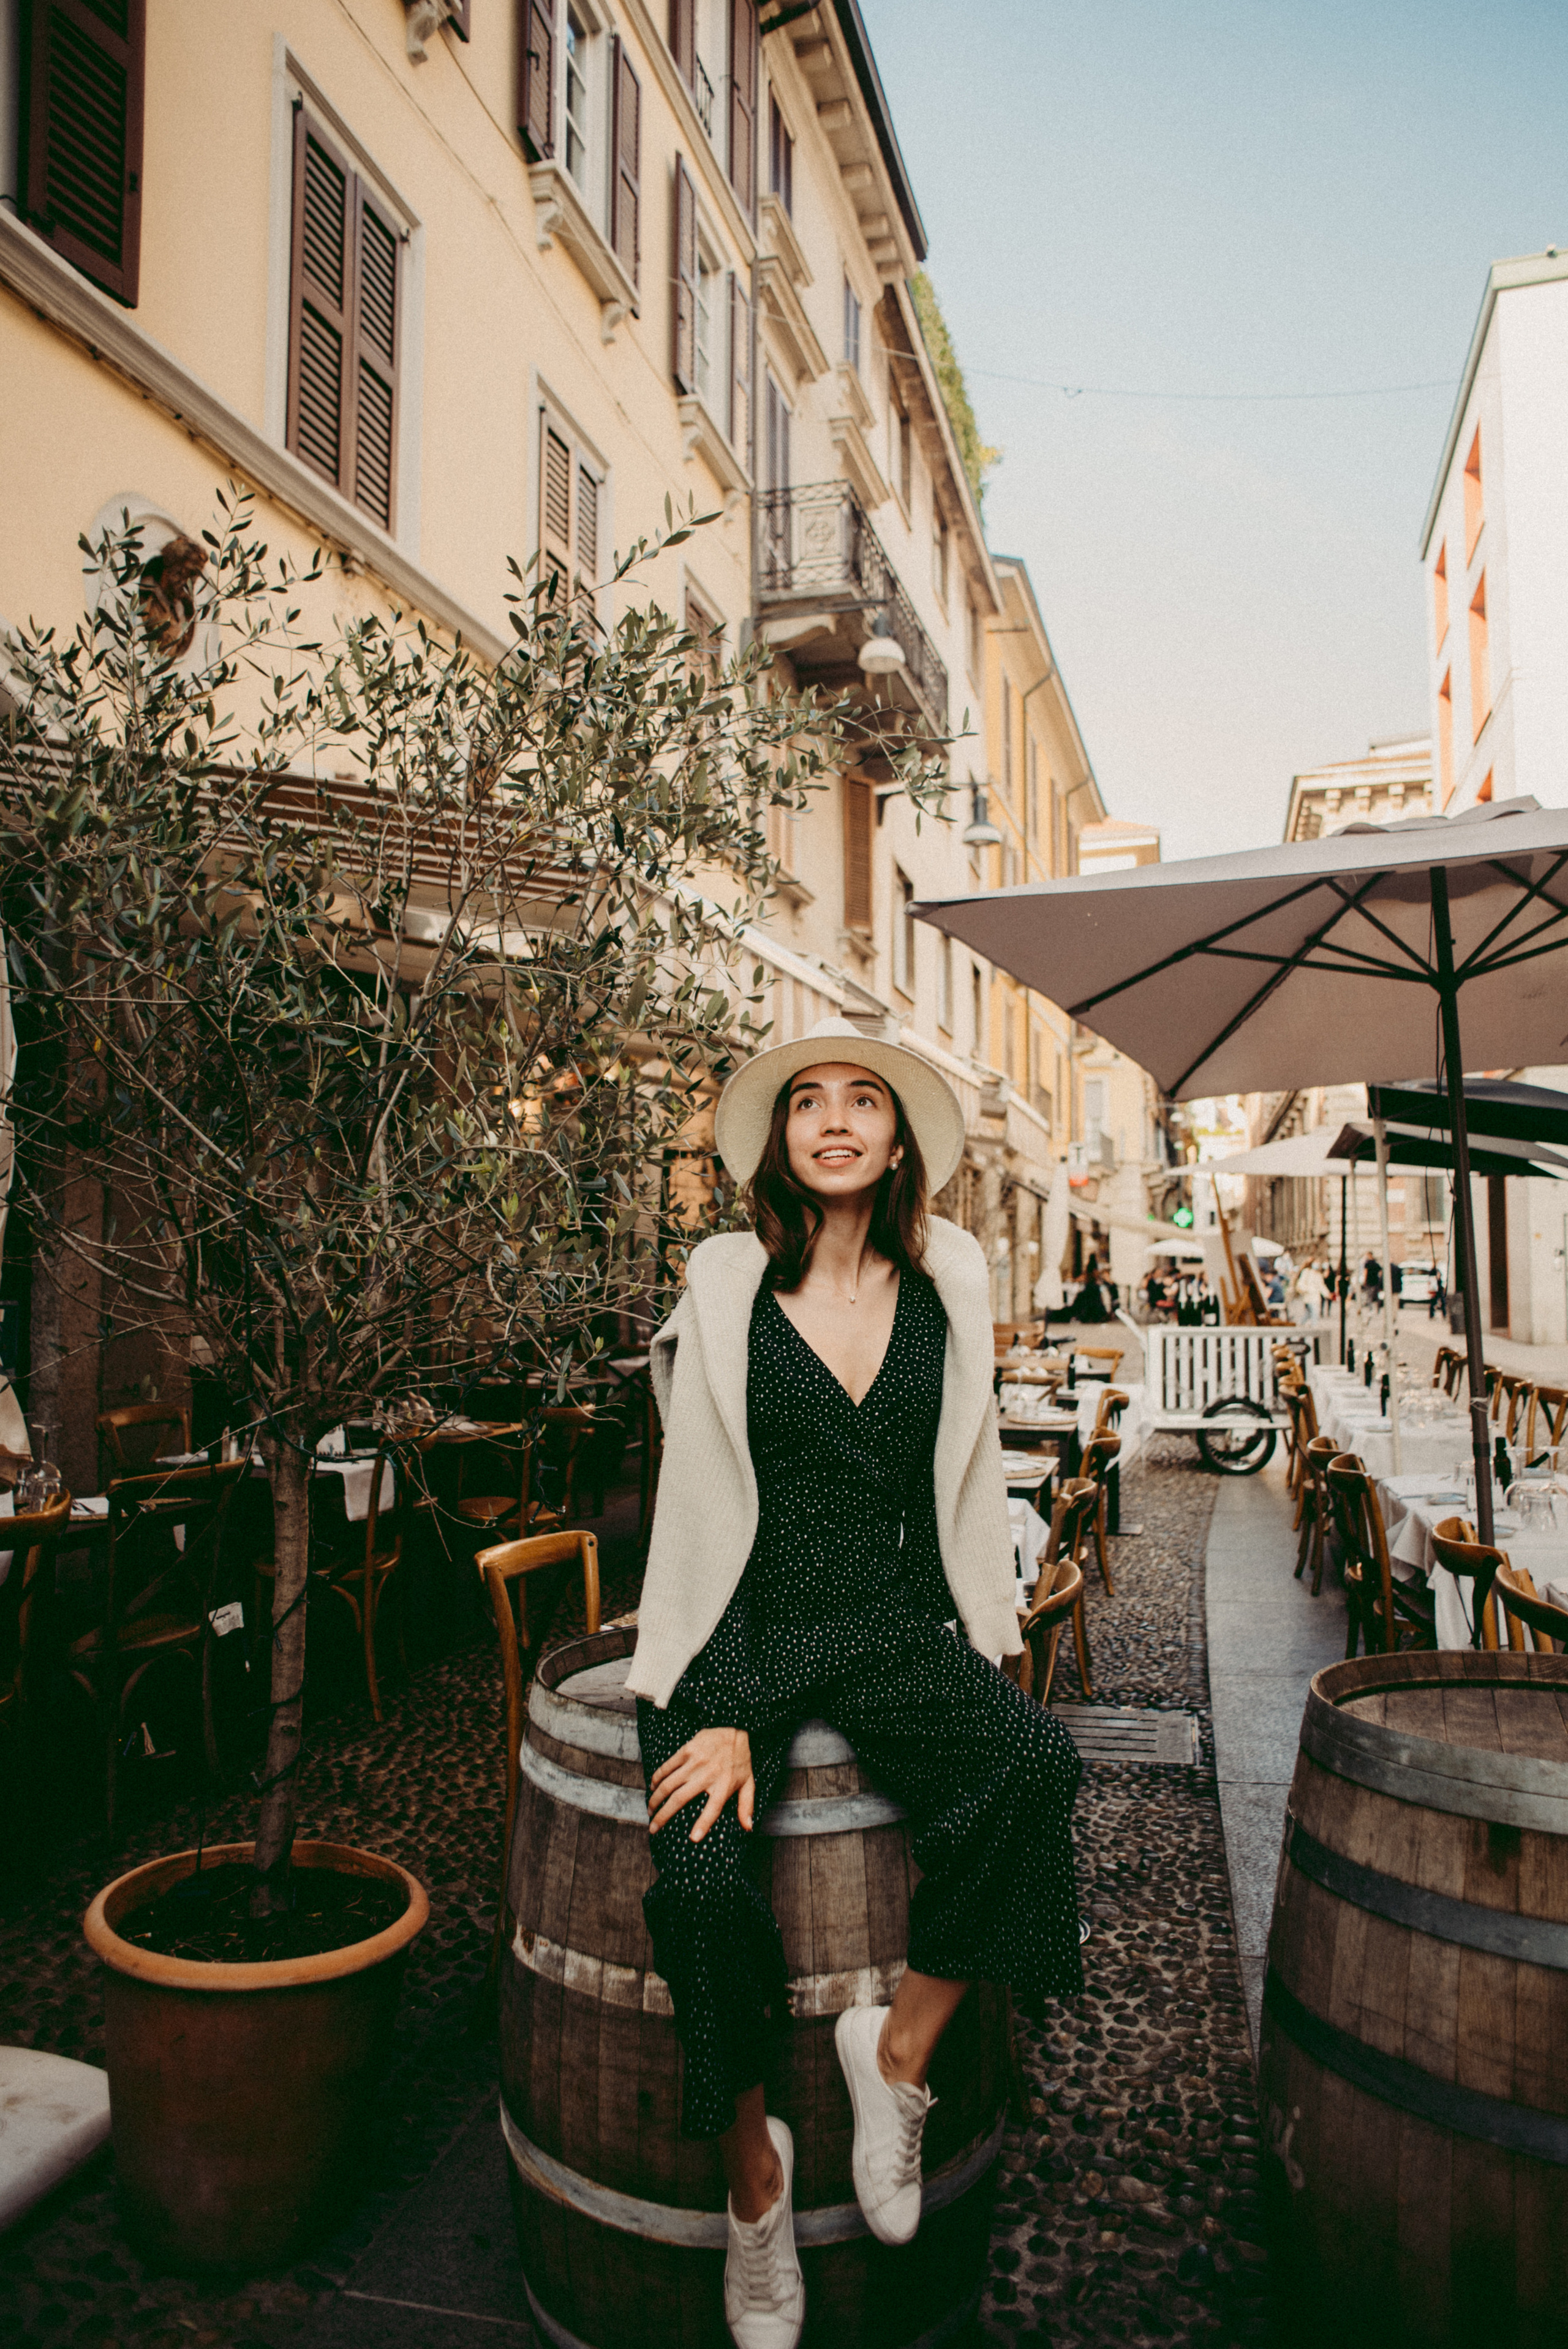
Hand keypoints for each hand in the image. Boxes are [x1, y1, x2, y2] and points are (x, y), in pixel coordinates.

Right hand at [648, 1727, 754, 1841]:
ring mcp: (695, 1762)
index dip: (703, 1824)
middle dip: (663, 1816)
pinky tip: (652, 1787)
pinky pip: (667, 1767)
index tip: (693, 1839)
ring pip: (668, 1784)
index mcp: (724, 1785)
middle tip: (653, 1828)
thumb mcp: (748, 1783)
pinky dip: (657, 1778)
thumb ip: (747, 1806)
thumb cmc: (741, 1760)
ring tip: (650, 1810)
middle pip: (680, 1799)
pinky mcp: (687, 1750)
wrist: (735, 1727)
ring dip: (656, 1799)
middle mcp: (707, 1775)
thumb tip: (748, 1828)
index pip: (713, 1809)